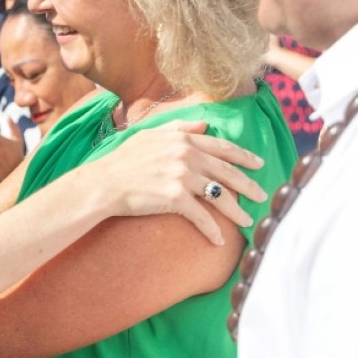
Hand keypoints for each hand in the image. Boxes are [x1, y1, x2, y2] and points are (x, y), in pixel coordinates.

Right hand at [81, 120, 267, 245]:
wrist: (104, 183)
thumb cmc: (123, 160)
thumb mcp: (149, 135)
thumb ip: (179, 128)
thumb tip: (204, 124)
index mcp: (183, 140)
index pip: (222, 147)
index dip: (244, 156)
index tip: (259, 164)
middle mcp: (187, 156)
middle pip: (228, 173)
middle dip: (249, 185)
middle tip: (262, 195)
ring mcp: (182, 177)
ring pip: (220, 196)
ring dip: (237, 211)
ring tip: (248, 221)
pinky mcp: (175, 198)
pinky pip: (202, 217)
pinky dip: (212, 231)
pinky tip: (219, 240)